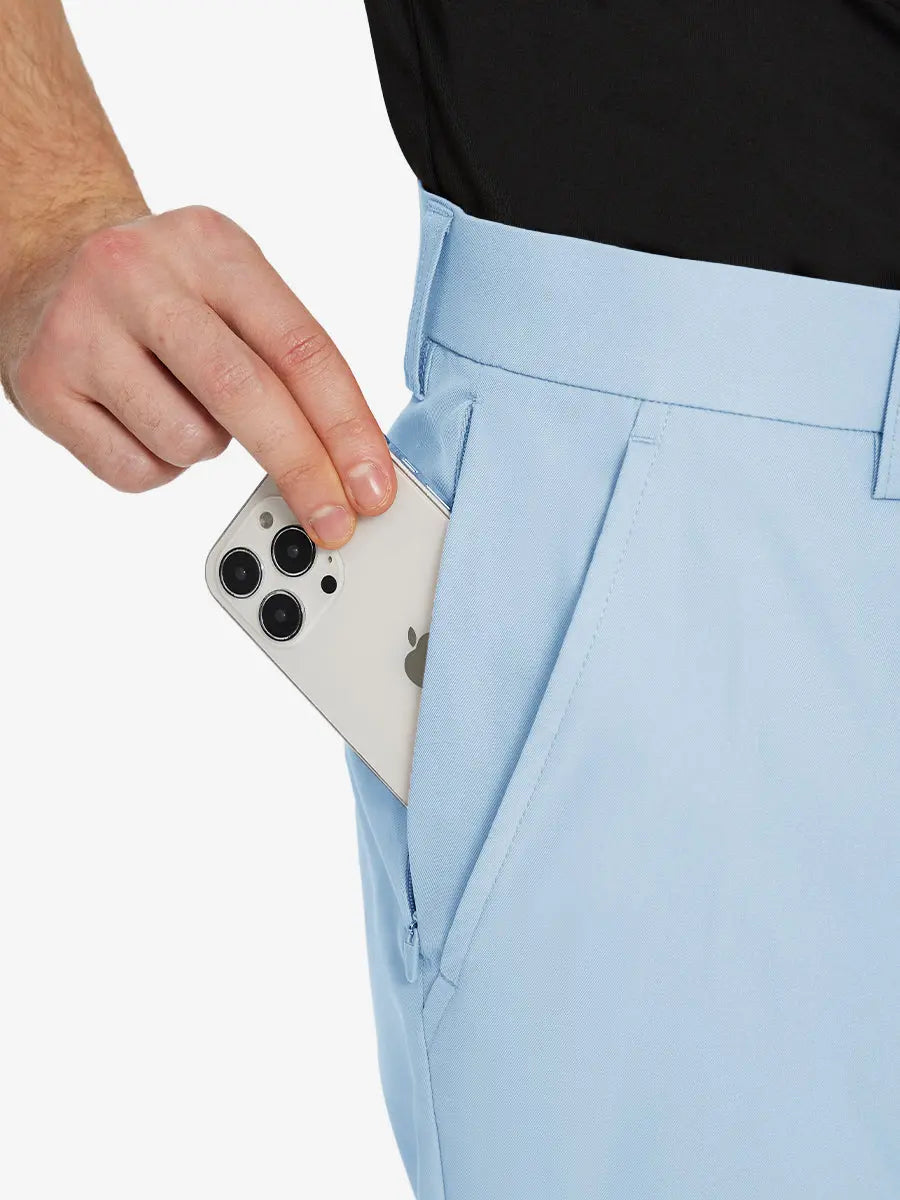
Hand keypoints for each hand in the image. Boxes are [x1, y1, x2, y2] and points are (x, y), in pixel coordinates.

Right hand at [0, 204, 395, 547]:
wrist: (45, 260)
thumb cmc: (163, 291)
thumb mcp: (230, 286)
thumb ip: (286, 359)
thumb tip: (345, 464)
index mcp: (212, 248)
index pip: (301, 347)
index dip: (346, 428)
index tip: (372, 486)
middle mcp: (142, 277)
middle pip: (245, 393)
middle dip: (301, 469)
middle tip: (334, 523)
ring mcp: (83, 329)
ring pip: (189, 441)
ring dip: (206, 448)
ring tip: (178, 401)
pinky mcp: (45, 385)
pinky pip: (137, 470)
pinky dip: (158, 465)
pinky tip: (138, 419)